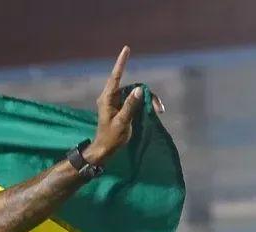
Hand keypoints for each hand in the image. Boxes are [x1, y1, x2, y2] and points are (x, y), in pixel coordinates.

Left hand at [86, 46, 163, 164]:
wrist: (105, 149)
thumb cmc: (110, 137)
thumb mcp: (122, 122)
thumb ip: (130, 106)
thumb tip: (138, 89)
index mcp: (107, 98)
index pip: (115, 77)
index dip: (121, 63)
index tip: (126, 49)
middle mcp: (111, 97)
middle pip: (132, 86)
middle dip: (147, 93)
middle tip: (158, 107)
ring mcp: (117, 102)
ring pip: (136, 93)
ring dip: (149, 100)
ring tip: (158, 110)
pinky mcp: (122, 107)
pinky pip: (136, 100)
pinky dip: (146, 103)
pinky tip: (155, 111)